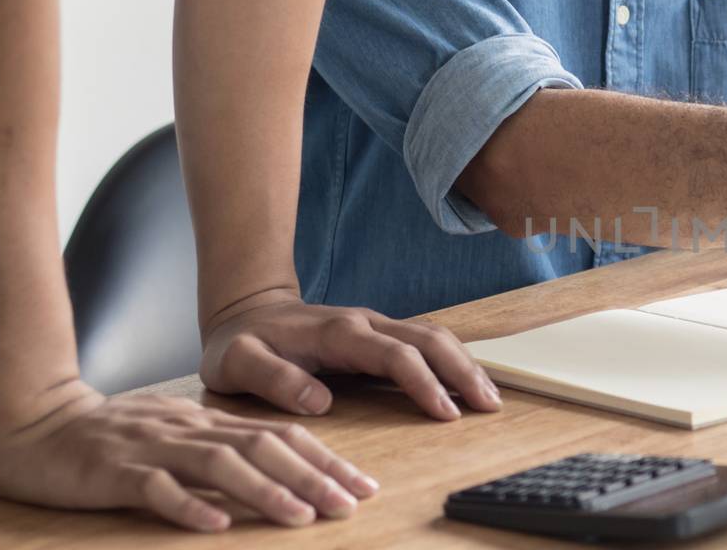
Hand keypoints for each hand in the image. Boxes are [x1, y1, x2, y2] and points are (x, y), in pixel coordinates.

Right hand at [0, 385, 377, 531]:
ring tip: (302, 515)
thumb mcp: (179, 432)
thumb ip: (224, 445)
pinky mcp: (115, 473)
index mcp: (209, 422)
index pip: (281, 435)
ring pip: (219, 465)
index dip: (325, 459)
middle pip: (262, 447)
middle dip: (312, 476)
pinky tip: (217, 525)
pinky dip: (188, 506)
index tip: (364, 485)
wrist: (36, 423)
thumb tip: (282, 463)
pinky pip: (155, 490)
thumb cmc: (113, 435)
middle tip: (351, 503)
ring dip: (265, 490)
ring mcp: (153, 450)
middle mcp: (190, 431)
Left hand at [199, 290, 500, 420]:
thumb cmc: (241, 345)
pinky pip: (426, 341)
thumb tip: (320, 402)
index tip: (445, 414)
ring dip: (465, 364)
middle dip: (462, 371)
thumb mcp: (237, 364)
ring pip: (434, 336)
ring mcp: (376, 325)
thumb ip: (274, 379)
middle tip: (488, 406)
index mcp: (337, 333)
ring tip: (489, 398)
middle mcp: (365, 323)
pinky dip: (453, 360)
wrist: (246, 312)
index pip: (394, 355)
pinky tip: (468, 383)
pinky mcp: (380, 334)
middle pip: (428, 339)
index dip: (423, 383)